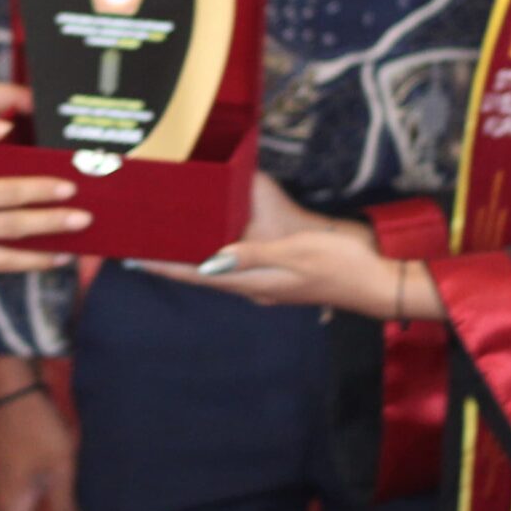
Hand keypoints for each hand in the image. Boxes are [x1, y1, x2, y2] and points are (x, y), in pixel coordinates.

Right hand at [0, 117, 83, 279]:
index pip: (3, 193)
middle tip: (83, 219)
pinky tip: (27, 260)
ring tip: (65, 253)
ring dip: (36, 258)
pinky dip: (5, 266)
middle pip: (9, 228)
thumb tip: (4, 126)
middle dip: (50, 224)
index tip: (68, 188)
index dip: (38, 190)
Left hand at [136, 176, 404, 316]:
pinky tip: (214, 227)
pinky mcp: (282, 263)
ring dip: (193, 250)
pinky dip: (219, 242)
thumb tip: (211, 262)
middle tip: (142, 236)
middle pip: (201, 271)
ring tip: (167, 230)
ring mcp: (268, 276)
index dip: (161, 266)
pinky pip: (240, 255)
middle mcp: (253, 283)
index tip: (129, 258)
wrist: (380, 274)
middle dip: (171, 256)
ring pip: (219, 264)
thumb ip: (253, 255)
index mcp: (252, 283)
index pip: (195, 275)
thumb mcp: (296, 254)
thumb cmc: (341, 263)